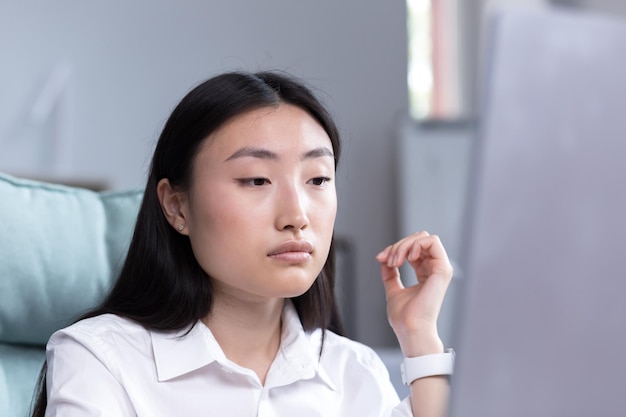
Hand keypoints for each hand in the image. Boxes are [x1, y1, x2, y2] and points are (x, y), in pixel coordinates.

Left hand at [376, 231, 452, 356]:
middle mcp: (435, 269)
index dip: (395, 248)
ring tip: (395, 261)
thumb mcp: (393, 289)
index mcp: (425, 273)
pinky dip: (415, 245)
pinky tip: (406, 258)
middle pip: (419, 239)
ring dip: (404, 245)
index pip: (413, 248)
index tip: (381, 258)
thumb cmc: (404, 317)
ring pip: (424, 237)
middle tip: (388, 260)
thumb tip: (383, 259)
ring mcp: (440, 268)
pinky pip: (432, 242)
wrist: (410, 329)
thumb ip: (390, 274)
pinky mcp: (442, 269)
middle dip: (399, 244)